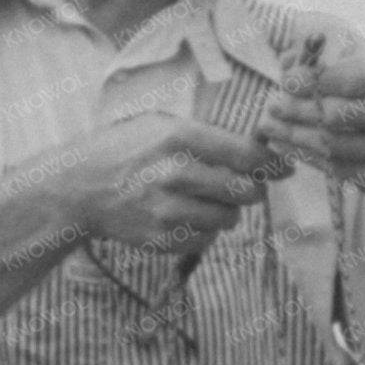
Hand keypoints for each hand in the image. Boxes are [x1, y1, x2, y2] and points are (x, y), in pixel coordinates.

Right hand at [41, 114, 287, 254]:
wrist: (78, 188)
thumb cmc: (126, 150)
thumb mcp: (160, 124)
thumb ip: (206, 134)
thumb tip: (260, 146)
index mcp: (178, 138)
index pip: (246, 155)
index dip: (273, 164)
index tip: (286, 168)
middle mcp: (174, 173)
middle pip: (244, 191)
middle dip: (251, 190)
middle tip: (243, 186)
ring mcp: (166, 210)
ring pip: (228, 219)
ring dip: (227, 212)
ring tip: (205, 200)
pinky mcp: (160, 238)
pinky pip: (206, 240)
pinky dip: (204, 231)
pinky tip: (185, 217)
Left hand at [260, 50, 364, 195]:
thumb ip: (328, 68)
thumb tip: (286, 58)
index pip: (350, 78)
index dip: (312, 80)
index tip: (286, 81)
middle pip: (339, 115)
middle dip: (299, 110)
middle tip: (271, 106)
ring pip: (334, 145)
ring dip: (295, 135)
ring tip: (269, 126)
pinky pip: (339, 169)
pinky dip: (307, 156)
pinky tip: (285, 146)